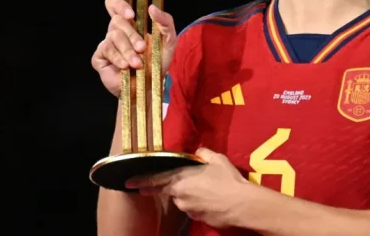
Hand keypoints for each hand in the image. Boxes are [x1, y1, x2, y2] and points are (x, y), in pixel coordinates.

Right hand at [91, 0, 177, 97]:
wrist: (148, 88)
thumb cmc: (157, 63)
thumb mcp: (169, 42)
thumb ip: (166, 22)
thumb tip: (152, 8)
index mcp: (130, 25)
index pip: (115, 5)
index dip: (119, 5)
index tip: (131, 14)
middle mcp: (117, 32)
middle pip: (117, 21)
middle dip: (132, 35)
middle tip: (142, 49)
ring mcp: (107, 44)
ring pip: (113, 36)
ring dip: (127, 50)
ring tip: (137, 63)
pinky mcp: (99, 58)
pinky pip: (106, 50)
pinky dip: (118, 58)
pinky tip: (125, 66)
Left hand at [126, 148, 250, 228]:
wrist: (241, 204)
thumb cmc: (227, 180)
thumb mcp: (217, 160)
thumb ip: (203, 154)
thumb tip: (198, 152)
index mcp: (181, 179)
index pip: (155, 180)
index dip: (141, 181)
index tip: (128, 183)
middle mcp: (180, 196)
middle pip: (171, 190)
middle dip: (173, 186)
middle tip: (181, 183)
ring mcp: (188, 209)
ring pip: (183, 199)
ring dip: (190, 194)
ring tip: (208, 188)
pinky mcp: (197, 218)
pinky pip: (194, 207)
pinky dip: (199, 202)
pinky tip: (212, 198)